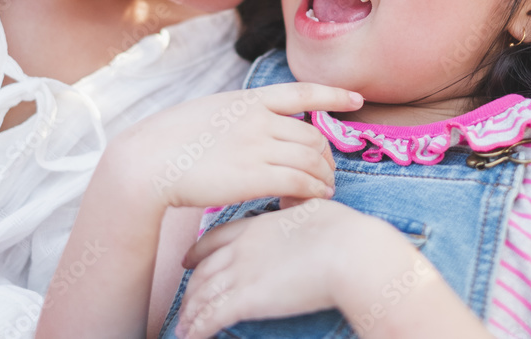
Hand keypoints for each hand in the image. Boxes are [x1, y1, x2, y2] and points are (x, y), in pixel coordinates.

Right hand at [112, 84, 362, 210]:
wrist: (147, 161)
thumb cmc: (169, 142)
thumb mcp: (208, 112)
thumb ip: (237, 116)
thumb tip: (255, 124)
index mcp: (247, 100)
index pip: (301, 92)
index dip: (333, 95)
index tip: (356, 99)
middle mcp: (258, 119)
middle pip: (313, 134)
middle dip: (326, 156)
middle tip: (325, 174)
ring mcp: (258, 146)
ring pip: (312, 159)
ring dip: (323, 177)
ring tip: (322, 191)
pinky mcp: (255, 176)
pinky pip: (301, 182)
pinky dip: (313, 192)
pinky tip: (310, 200)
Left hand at [174, 199, 381, 338]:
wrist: (347, 250)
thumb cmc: (341, 231)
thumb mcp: (311, 209)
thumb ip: (297, 210)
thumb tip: (299, 205)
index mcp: (256, 226)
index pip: (216, 238)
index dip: (198, 251)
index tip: (188, 259)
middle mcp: (242, 249)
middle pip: (203, 270)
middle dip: (190, 288)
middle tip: (184, 302)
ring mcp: (242, 274)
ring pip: (203, 295)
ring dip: (190, 314)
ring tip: (183, 326)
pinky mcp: (248, 300)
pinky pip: (212, 317)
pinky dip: (197, 328)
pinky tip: (191, 337)